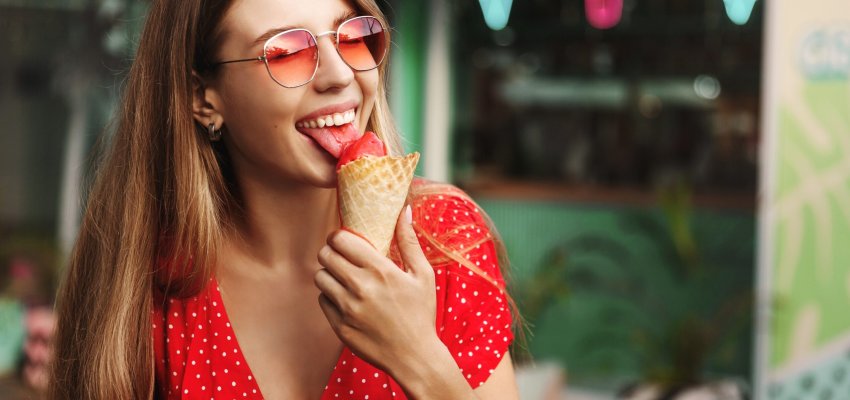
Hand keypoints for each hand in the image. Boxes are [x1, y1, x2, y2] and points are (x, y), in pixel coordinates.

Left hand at [314, 205, 438, 372]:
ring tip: (343, 277)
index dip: (339, 236)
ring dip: (329, 274)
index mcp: (380, 270)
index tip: (345, 240)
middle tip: (341, 256)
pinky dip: (330, 296)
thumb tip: (403, 210)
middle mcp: (360, 287)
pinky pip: (322, 301)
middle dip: (331, 252)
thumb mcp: (422, 275)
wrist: (414, 357)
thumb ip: (409, 241)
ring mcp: (347, 309)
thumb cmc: (421, 313)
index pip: (341, 240)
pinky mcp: (339, 326)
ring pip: (320, 277)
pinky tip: (346, 298)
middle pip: (325, 255)